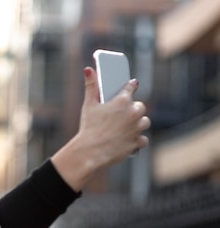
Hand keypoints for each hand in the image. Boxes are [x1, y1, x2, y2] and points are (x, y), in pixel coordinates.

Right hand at [51, 67, 150, 191]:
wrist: (90, 152)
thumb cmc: (89, 128)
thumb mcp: (88, 105)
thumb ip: (90, 86)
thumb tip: (88, 69)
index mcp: (122, 101)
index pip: (131, 87)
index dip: (131, 86)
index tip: (132, 85)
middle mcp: (133, 113)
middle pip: (140, 107)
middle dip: (133, 109)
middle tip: (124, 114)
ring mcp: (137, 128)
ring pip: (144, 122)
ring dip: (138, 124)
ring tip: (128, 127)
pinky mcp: (137, 142)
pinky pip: (143, 139)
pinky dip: (137, 140)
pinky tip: (129, 140)